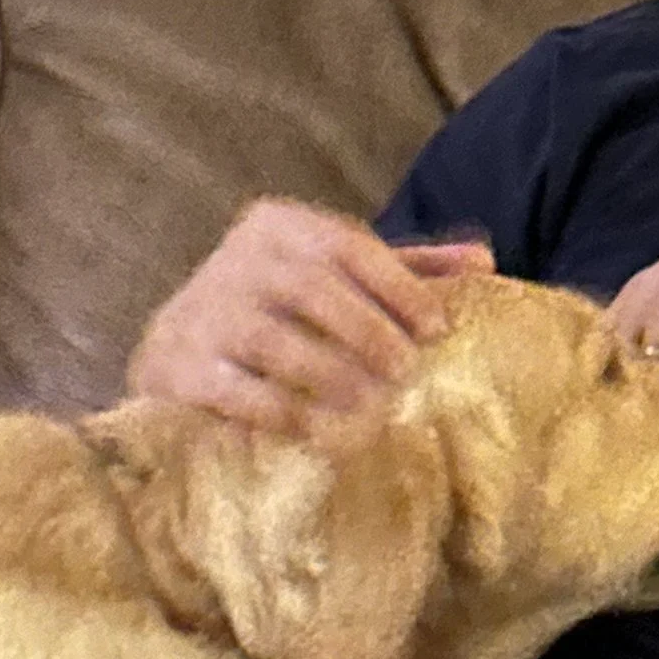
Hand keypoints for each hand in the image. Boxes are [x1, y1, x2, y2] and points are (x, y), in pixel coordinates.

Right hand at [129, 200, 492, 435]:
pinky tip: (319, 432)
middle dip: (367, 333)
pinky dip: (282, 412)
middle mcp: (237, 258)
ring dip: (329, 376)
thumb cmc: (275, 310)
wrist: (174, 348)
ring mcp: (204, 312)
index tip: (437, 330)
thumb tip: (484, 262)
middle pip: (311, 289)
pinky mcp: (179, 365)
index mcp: (279, 225)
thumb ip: (402, 269)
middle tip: (406, 373)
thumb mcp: (333, 276)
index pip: (346, 245)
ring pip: (274, 341)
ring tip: (371, 408)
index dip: (398, 286)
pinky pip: (236, 390)